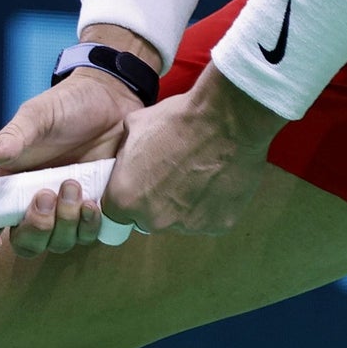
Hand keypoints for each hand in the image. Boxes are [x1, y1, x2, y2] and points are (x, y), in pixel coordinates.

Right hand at [0, 68, 141, 256]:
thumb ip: (12, 138)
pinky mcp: (93, 210)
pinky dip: (89, 226)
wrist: (113, 99)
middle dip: (35, 228)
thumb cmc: (67, 105)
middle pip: (25, 243)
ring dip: (64, 223)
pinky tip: (93, 202)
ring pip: (57, 243)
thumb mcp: (37, 116)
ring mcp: (64, 210)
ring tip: (74, 185)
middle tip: (47, 194)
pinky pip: (88, 236)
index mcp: (9, 185)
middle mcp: (33, 204)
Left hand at [102, 64, 287, 234]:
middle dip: (155, 202)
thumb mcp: (133, 128)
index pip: (116, 212)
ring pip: (179, 220)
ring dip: (183, 204)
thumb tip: (127, 156)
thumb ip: (125, 152)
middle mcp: (153, 221)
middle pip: (148, 219)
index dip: (127, 197)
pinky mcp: (218, 226)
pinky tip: (217, 179)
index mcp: (124, 200)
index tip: (139, 184)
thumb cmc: (178, 120)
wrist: (230, 121)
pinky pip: (209, 218)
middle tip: (171, 175)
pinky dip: (211, 204)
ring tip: (197, 174)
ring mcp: (187, 226)